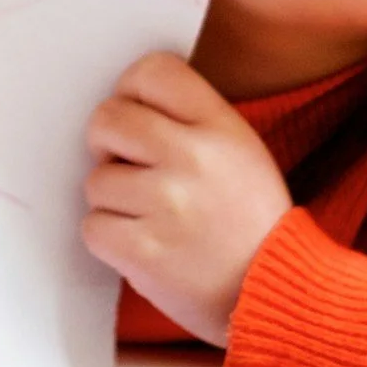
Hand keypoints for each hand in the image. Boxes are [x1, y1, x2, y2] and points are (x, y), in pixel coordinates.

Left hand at [81, 52, 294, 345]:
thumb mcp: (241, 151)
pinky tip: (142, 244)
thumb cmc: (250, 223)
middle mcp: (193, 158)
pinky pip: (93, 227)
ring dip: (113, 201)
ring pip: (96, 180)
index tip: (137, 116)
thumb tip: (125, 101)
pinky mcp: (144, 251)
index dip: (132, 91)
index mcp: (220, 126)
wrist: (273, 295)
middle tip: (128, 166)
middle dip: (107, 143)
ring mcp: (167, 205)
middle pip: (107, 118)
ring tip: (150, 217)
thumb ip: (190, 119)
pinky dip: (110, 240)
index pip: (152, 71)